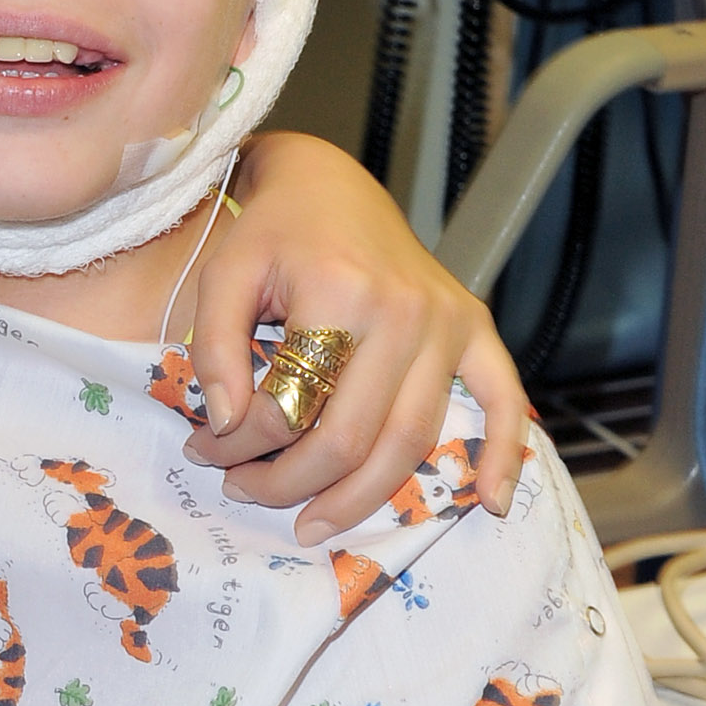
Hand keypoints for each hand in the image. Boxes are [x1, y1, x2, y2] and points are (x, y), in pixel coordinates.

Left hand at [184, 133, 525, 542]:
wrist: (329, 182)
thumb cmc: (271, 232)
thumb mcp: (223, 276)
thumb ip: (213, 350)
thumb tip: (225, 426)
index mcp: (341, 294)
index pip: (289, 405)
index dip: (238, 442)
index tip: (202, 448)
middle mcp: (406, 313)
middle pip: (352, 438)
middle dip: (289, 483)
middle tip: (243, 492)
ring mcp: (448, 322)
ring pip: (410, 441)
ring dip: (360, 497)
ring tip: (311, 523)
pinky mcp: (474, 326)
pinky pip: (503, 399)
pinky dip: (503, 454)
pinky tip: (492, 503)